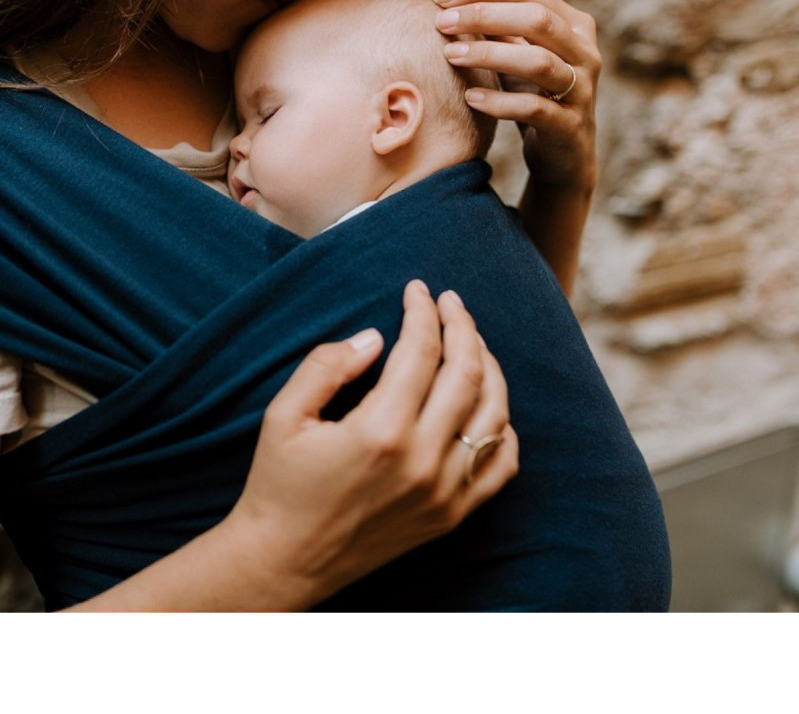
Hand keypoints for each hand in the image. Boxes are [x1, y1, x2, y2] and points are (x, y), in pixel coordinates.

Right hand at [225, 280, 517, 609]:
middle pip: (467, 373)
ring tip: (471, 341)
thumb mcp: (284, 415)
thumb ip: (327, 366)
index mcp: (380, 430)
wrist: (284, 560)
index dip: (423, 311)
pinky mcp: (451, 515)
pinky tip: (487, 404)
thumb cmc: (279, 483)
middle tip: (451, 302)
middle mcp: (422, 460)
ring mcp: (444, 492)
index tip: (418, 289)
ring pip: (494, 413)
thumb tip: (376, 337)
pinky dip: (503, 427)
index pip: (422, 351)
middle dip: (463, 325)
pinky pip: (500, 465)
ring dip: (488, 367)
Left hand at [434, 0, 600, 194]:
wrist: (563, 155)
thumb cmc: (534, 96)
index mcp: (574, 26)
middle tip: (442, 22)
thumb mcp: (517, 57)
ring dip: (490, 54)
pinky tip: (469, 98)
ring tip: (451, 54)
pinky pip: (534, 108)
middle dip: (484, 15)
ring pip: (538, 62)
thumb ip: (497, 29)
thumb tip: (450, 1)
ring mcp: (581, 90)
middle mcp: (584, 53)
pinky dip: (499, 102)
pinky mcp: (569, 126)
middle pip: (536, 19)